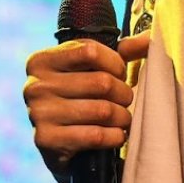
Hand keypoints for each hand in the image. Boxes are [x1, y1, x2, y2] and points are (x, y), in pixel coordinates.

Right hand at [23, 33, 149, 177]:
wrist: (64, 145)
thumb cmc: (85, 96)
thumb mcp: (99, 68)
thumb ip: (124, 50)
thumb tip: (149, 37)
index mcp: (43, 61)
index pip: (91, 51)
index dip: (115, 64)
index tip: (119, 74)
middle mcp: (34, 85)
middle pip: (101, 82)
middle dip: (123, 93)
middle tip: (124, 100)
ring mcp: (37, 114)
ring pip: (102, 110)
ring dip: (122, 117)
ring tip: (123, 118)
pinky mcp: (46, 140)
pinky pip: (96, 135)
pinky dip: (114, 136)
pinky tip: (116, 135)